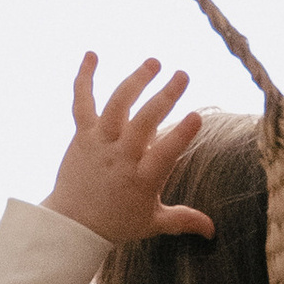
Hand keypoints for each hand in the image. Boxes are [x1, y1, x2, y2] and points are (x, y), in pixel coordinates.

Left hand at [45, 55, 215, 244]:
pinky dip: (85, 78)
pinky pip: (82, 102)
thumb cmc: (116, 223)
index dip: (180, 135)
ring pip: (117, 106)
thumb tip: (213, 230)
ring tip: (154, 62)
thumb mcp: (152, 223)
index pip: (164, 154)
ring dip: (135, 81)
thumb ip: (183, 220)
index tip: (196, 115)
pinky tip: (91, 54)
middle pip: (143, 123)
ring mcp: (99, 143)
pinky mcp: (82, 135)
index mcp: (142, 179)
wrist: (70, 225)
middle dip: (163, 97)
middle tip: (182, 75)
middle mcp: (120, 157)